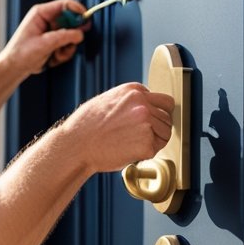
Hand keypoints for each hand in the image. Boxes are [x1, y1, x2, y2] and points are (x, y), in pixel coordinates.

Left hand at [0, 0, 89, 77]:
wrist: (15, 68)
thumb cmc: (22, 54)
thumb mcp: (45, 44)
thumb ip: (64, 37)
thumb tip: (80, 34)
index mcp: (41, 13)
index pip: (65, 5)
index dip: (78, 10)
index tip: (86, 19)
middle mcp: (47, 20)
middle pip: (71, 21)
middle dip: (73, 35)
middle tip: (73, 42)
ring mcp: (51, 31)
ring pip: (71, 35)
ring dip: (67, 47)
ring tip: (57, 55)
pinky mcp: (54, 42)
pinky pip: (68, 45)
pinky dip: (64, 53)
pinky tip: (54, 58)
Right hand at [60, 83, 174, 173]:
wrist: (76, 145)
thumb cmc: (85, 126)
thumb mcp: (107, 100)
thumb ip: (129, 101)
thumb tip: (144, 107)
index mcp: (134, 91)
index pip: (162, 101)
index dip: (156, 113)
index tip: (147, 122)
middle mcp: (143, 104)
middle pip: (167, 117)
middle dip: (158, 127)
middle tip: (140, 136)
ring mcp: (146, 124)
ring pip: (166, 133)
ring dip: (154, 140)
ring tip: (132, 143)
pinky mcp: (146, 144)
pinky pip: (156, 149)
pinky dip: (145, 153)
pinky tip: (128, 150)